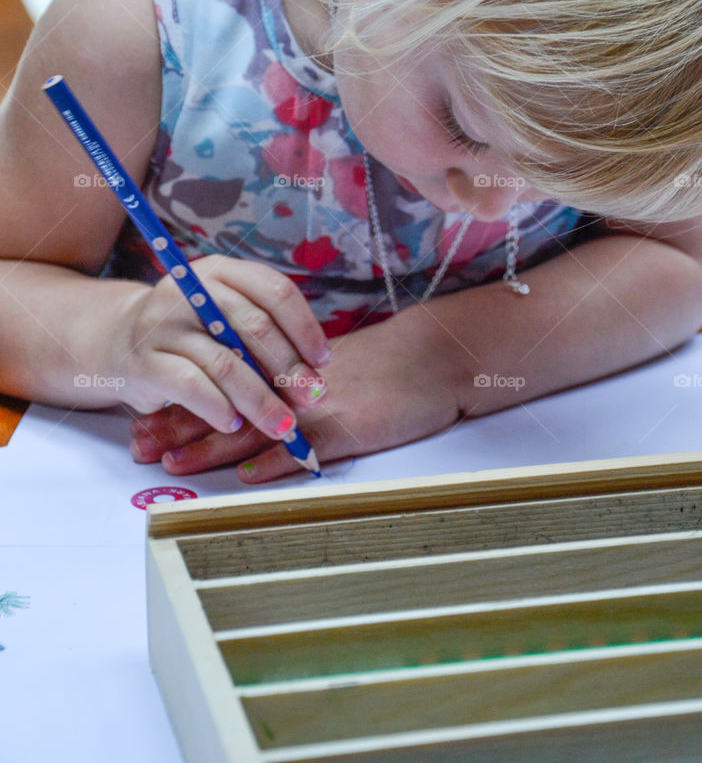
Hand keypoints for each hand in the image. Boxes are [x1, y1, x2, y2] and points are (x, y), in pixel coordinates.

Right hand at [114, 255, 330, 446]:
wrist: (119, 341)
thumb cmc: (191, 333)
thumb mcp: (225, 318)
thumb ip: (261, 333)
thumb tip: (313, 374)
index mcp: (220, 270)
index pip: (274, 291)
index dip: (305, 328)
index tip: (323, 361)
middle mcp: (191, 288)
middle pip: (254, 326)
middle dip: (290, 368)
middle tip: (311, 398)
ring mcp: (164, 324)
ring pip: (226, 362)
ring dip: (261, 399)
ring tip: (283, 424)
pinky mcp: (146, 361)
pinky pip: (191, 386)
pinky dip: (219, 408)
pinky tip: (235, 424)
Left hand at [129, 305, 462, 480]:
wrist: (433, 356)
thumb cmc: (387, 361)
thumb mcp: (330, 363)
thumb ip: (289, 377)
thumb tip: (253, 394)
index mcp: (286, 364)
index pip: (222, 381)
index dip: (182, 399)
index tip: (144, 414)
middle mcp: (292, 383)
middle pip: (224, 405)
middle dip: (177, 425)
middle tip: (137, 444)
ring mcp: (316, 407)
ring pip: (252, 427)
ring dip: (207, 447)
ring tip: (168, 463)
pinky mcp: (345, 428)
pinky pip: (301, 448)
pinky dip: (271, 463)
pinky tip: (242, 477)